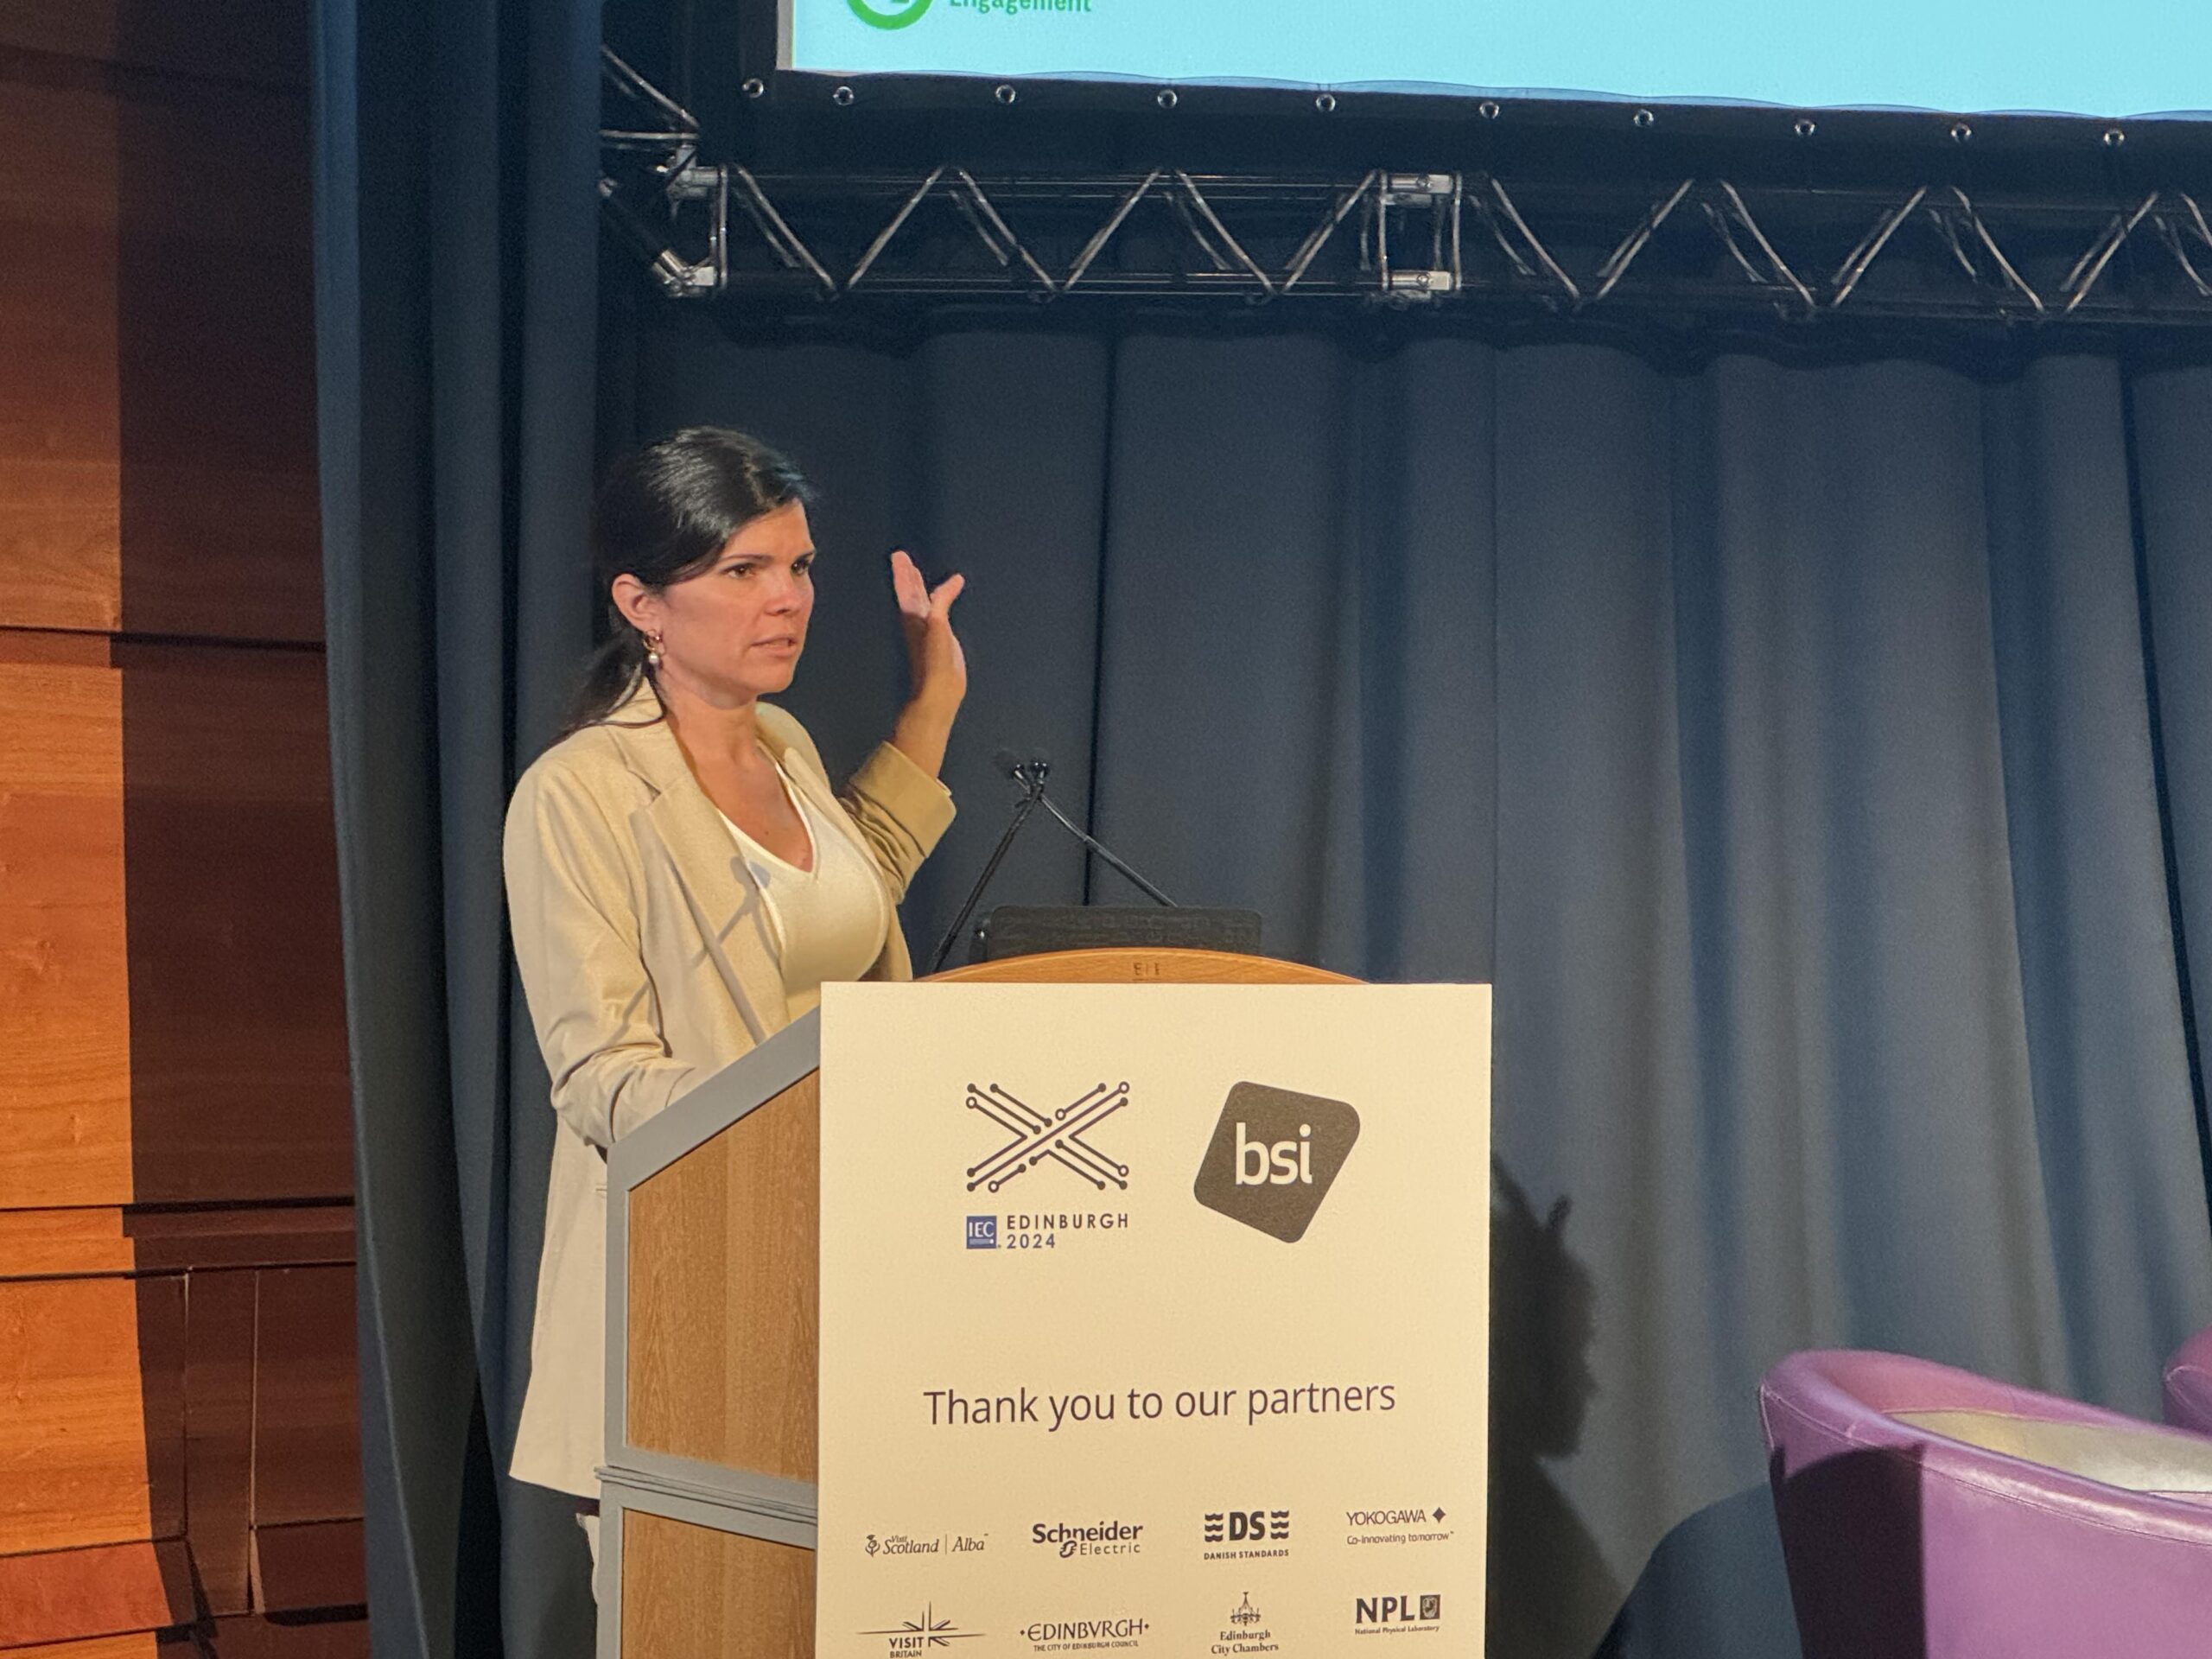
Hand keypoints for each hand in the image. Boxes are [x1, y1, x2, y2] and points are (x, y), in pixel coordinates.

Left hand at [891, 549, 966, 712]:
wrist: (939, 691)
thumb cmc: (934, 661)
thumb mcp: (938, 625)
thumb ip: (941, 602)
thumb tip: (952, 581)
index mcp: (912, 617)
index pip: (906, 589)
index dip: (903, 572)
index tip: (899, 556)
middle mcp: (917, 621)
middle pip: (910, 592)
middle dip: (907, 575)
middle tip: (902, 558)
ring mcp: (927, 630)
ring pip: (921, 602)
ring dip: (919, 586)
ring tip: (916, 573)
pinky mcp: (940, 639)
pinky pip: (936, 612)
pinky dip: (938, 601)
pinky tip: (941, 601)